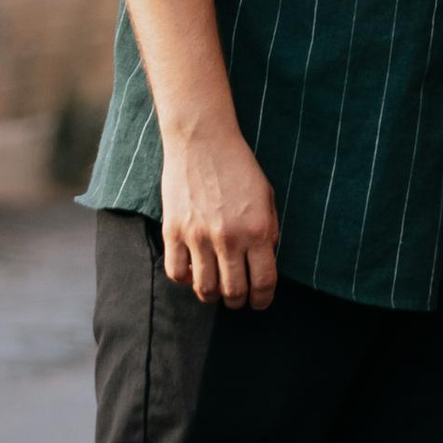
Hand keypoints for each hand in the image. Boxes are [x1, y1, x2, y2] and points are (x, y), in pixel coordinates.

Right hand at [160, 119, 279, 306]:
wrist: (202, 140)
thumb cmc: (238, 167)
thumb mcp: (266, 197)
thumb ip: (269, 232)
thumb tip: (265, 262)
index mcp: (257, 230)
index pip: (263, 282)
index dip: (262, 300)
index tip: (259, 303)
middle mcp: (229, 238)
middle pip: (233, 292)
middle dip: (238, 302)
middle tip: (237, 298)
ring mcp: (198, 237)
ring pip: (205, 289)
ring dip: (212, 295)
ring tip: (215, 288)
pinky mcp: (173, 231)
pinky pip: (176, 272)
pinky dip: (185, 279)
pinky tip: (192, 272)